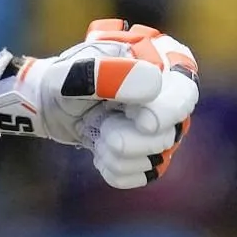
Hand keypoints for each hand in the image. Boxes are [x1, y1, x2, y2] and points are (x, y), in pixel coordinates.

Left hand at [0, 19, 199, 187]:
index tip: (143, 122)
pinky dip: (115, 167)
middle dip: (127, 137)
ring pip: (156, 159)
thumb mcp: (73, 73)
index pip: (185, 92)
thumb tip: (155, 86)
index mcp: (163, 61)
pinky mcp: (153, 153)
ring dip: (115, 152)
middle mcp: (172, 95)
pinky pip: (144, 175)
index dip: (168, 112)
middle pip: (169, 133)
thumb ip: (110, 74)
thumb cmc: (64, 79)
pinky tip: (102, 148)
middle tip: (100, 122)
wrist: (51, 105)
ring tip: (97, 130)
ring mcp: (166, 127)